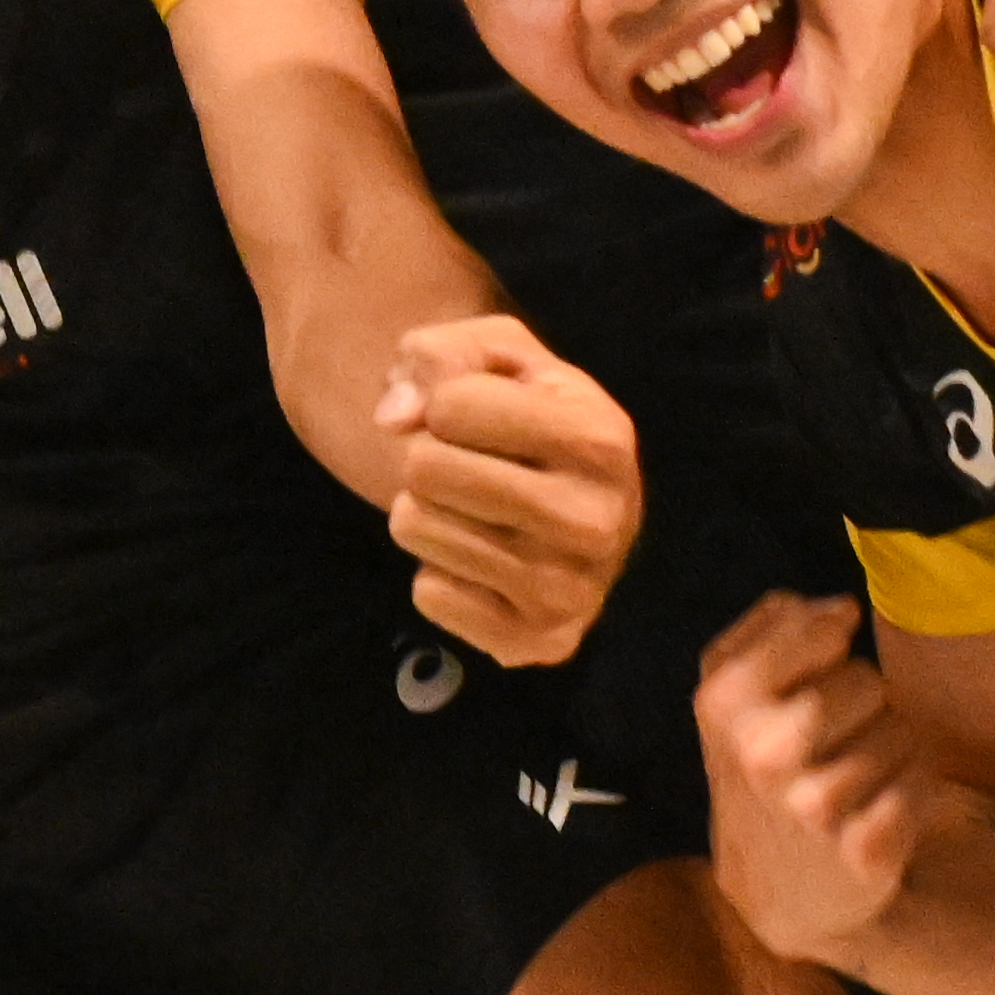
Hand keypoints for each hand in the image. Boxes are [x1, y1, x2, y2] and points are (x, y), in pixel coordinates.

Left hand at [374, 311, 639, 665]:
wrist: (576, 506)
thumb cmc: (528, 418)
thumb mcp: (501, 354)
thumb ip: (440, 352)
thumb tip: (394, 417)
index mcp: (600, 438)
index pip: (448, 405)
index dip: (442, 403)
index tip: (472, 418)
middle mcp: (596, 520)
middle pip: (425, 469)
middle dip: (425, 458)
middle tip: (464, 469)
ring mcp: (570, 590)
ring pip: (415, 528)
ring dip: (425, 513)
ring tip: (472, 511)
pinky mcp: (539, 642)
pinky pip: (428, 594)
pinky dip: (437, 571)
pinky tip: (482, 560)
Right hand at [691, 593, 928, 976]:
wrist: (777, 890)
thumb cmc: (759, 774)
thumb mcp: (729, 699)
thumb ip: (768, 632)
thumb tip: (835, 608)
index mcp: (724, 703)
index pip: (819, 628)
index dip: (832, 640)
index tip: (824, 662)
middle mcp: (764, 753)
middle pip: (867, 680)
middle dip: (861, 701)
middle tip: (835, 736)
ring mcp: (815, 805)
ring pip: (901, 728)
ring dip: (890, 745)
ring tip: (858, 775)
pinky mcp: (867, 848)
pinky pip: (923, 776)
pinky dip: (913, 784)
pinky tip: (881, 805)